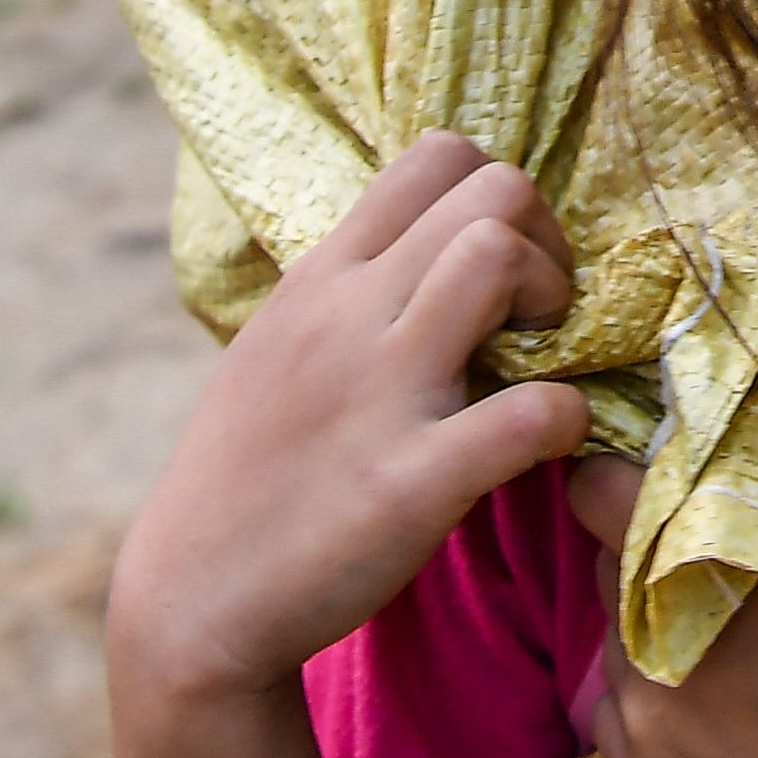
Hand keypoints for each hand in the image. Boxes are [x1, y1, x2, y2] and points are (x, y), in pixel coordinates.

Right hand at [107, 133, 583, 713]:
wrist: (192, 602)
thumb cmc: (248, 478)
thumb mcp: (279, 349)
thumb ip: (349, 296)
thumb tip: (426, 257)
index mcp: (321, 278)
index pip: (435, 155)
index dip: (498, 197)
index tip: (504, 269)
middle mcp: (348, 314)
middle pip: (492, 191)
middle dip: (546, 242)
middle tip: (540, 320)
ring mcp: (379, 392)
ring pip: (498, 258)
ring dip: (559, 304)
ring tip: (541, 365)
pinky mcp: (410, 480)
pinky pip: (529, 413)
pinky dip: (565, 421)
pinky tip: (547, 446)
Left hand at [564, 461, 757, 757]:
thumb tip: (730, 466)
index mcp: (698, 566)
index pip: (598, 494)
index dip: (620, 484)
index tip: (647, 489)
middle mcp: (649, 637)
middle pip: (608, 569)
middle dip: (648, 562)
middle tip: (718, 580)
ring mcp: (643, 720)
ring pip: (616, 648)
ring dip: (654, 639)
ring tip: (736, 662)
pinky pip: (621, 724)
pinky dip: (657, 714)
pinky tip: (724, 723)